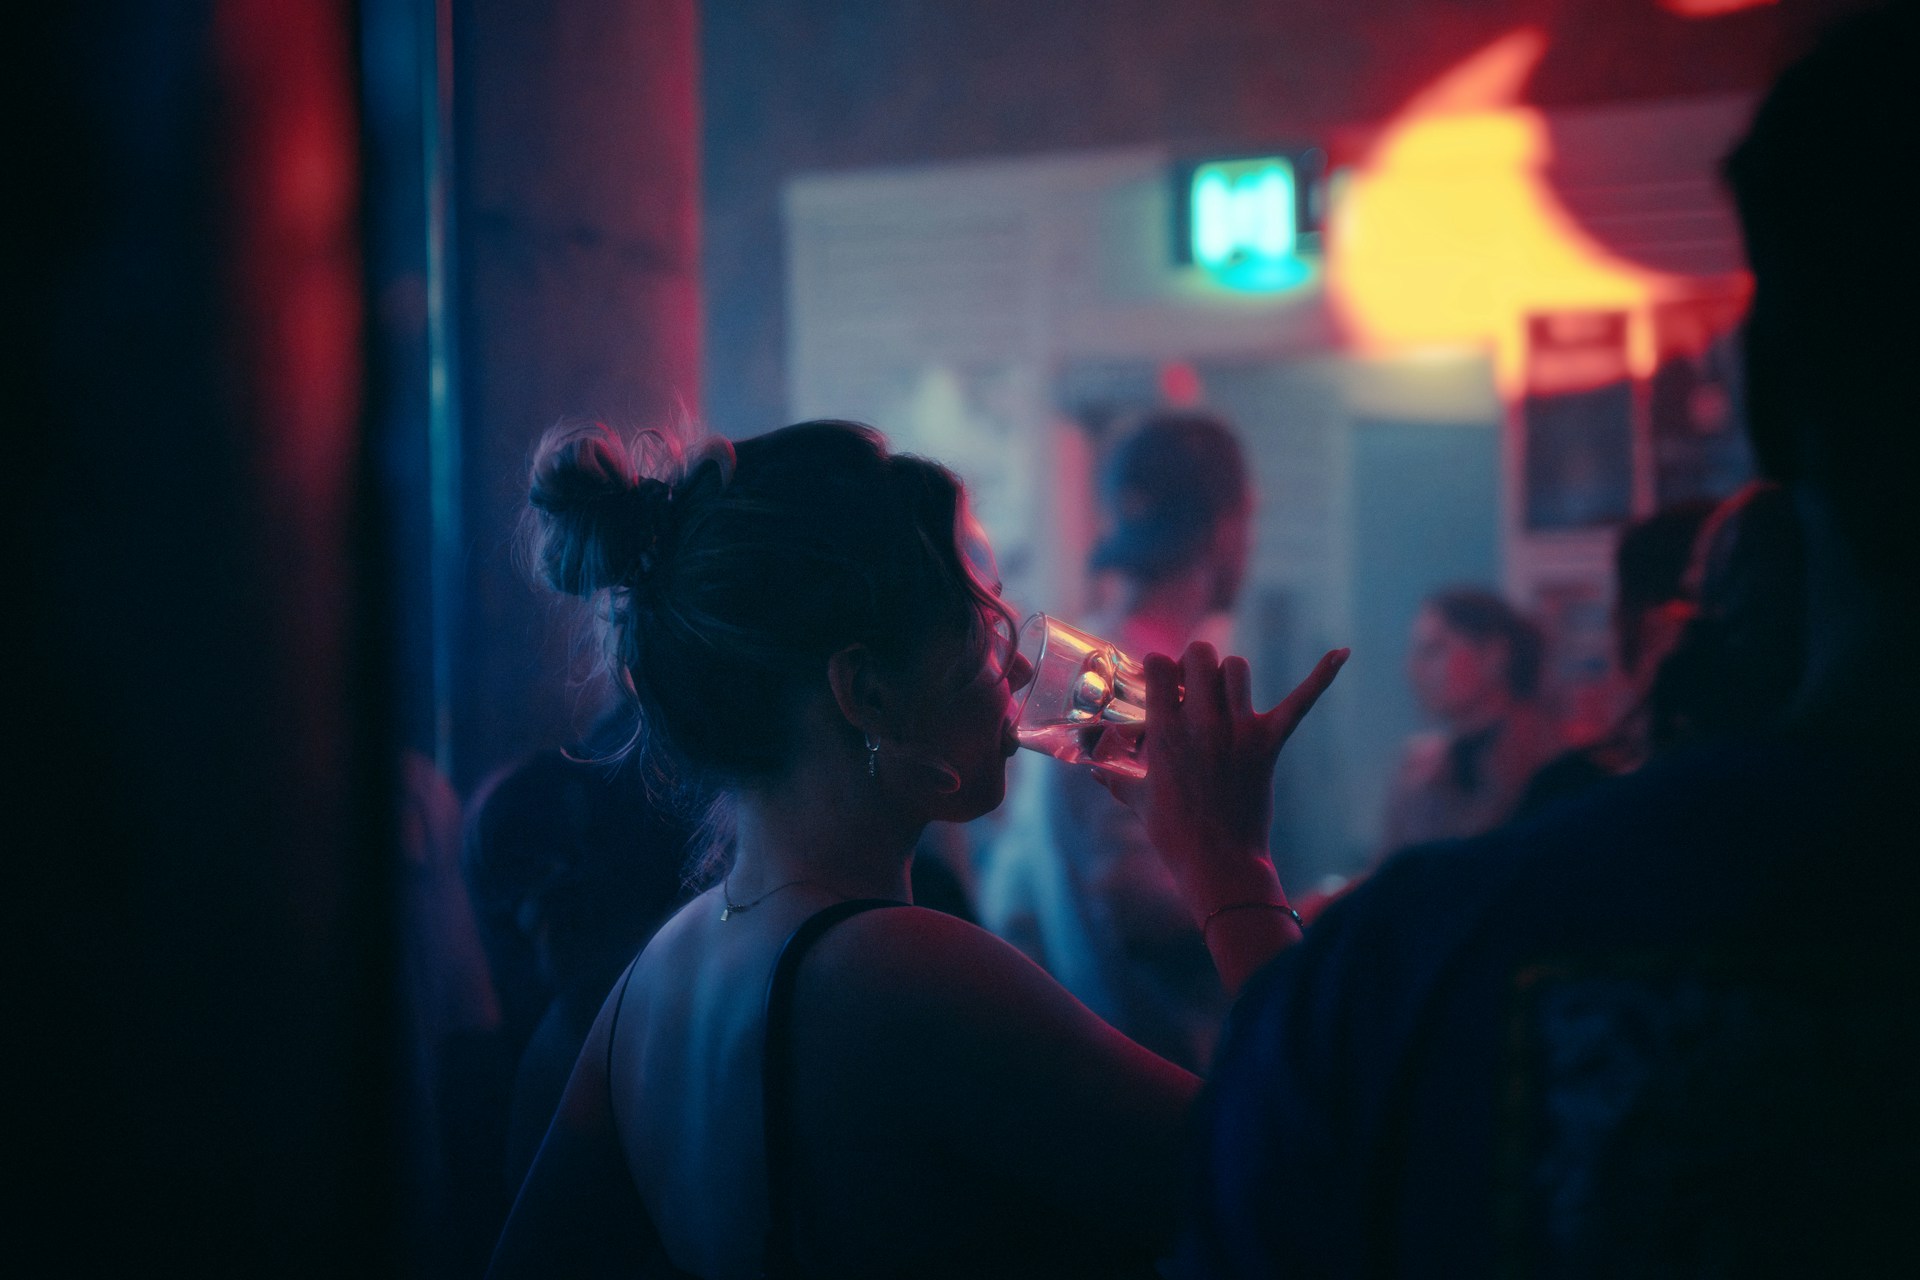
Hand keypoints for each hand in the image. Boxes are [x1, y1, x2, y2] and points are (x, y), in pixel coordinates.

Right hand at [1104, 643, 1348, 921]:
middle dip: (1194, 662)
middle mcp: (1201, 723)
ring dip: (1228, 674)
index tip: (1158, 681)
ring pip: (1237, 668)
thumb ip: (1112, 778)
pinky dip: (1322, 675)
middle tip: (1191, 685)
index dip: (1158, 667)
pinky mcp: (1268, 744)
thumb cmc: (1173, 835)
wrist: (1219, 864)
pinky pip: (1300, 701)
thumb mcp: (1136, 801)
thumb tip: (1091, 770)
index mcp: (1164, 732)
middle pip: (1201, 655)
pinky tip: (1342, 652)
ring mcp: (1237, 730)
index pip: (1158, 666)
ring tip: (1223, 692)